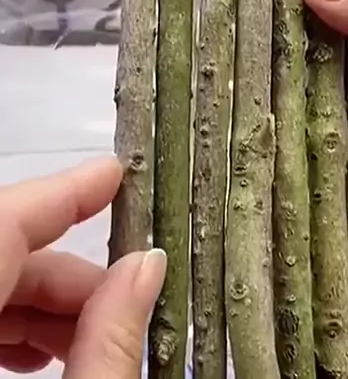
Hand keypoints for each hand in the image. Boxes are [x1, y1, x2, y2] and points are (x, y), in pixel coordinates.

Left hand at [0, 157, 165, 376]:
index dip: (62, 193)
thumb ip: (109, 346)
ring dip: (45, 301)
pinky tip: (43, 355)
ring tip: (96, 341)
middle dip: (69, 272)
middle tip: (128, 301)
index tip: (116, 174)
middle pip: (2, 253)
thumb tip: (150, 265)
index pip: (3, 223)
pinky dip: (12, 318)